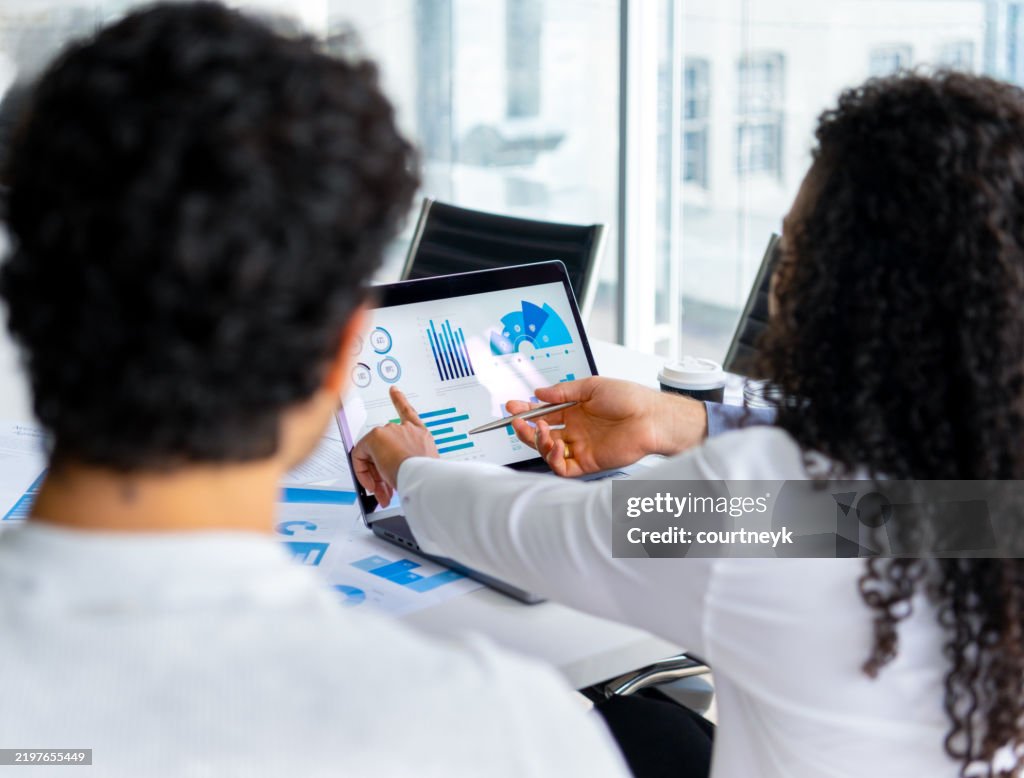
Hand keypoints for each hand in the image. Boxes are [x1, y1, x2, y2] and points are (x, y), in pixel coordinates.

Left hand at [351, 387, 438, 505]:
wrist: (426, 477)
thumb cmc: (428, 475)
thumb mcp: (422, 468)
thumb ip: (408, 468)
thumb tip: (394, 481)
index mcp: (421, 433)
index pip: (408, 413)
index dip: (400, 400)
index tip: (394, 391)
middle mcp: (406, 428)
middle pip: (384, 445)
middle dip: (382, 470)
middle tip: (386, 490)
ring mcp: (391, 430)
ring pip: (372, 452)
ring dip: (374, 475)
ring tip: (382, 492)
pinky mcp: (376, 436)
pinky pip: (359, 454)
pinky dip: (362, 471)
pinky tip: (369, 482)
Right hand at [505, 377, 707, 476]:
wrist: (651, 418)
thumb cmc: (631, 399)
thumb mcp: (592, 386)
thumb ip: (564, 391)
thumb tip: (539, 392)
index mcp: (576, 411)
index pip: (544, 413)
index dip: (526, 410)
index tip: (512, 406)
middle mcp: (577, 430)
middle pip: (542, 434)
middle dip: (525, 428)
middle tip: (517, 421)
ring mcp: (581, 447)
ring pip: (548, 451)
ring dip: (537, 442)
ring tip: (540, 430)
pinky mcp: (588, 463)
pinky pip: (562, 467)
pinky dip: (552, 459)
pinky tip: (552, 445)